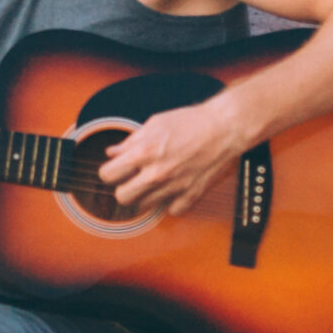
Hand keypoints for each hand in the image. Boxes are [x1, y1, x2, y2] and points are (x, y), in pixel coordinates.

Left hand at [96, 96, 249, 217]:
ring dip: (145, 195)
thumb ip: (131, 141)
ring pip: (143, 206)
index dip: (109, 172)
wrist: (224, 129)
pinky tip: (172, 188)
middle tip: (132, 179)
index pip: (108, 175)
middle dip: (123, 187)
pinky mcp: (191, 196)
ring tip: (154, 181)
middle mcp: (156, 174)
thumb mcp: (155, 123)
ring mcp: (174, 188)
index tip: (115, 170)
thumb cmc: (192, 121)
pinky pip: (170, 211)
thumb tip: (113, 152)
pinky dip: (170, 202)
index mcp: (144, 152)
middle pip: (122, 197)